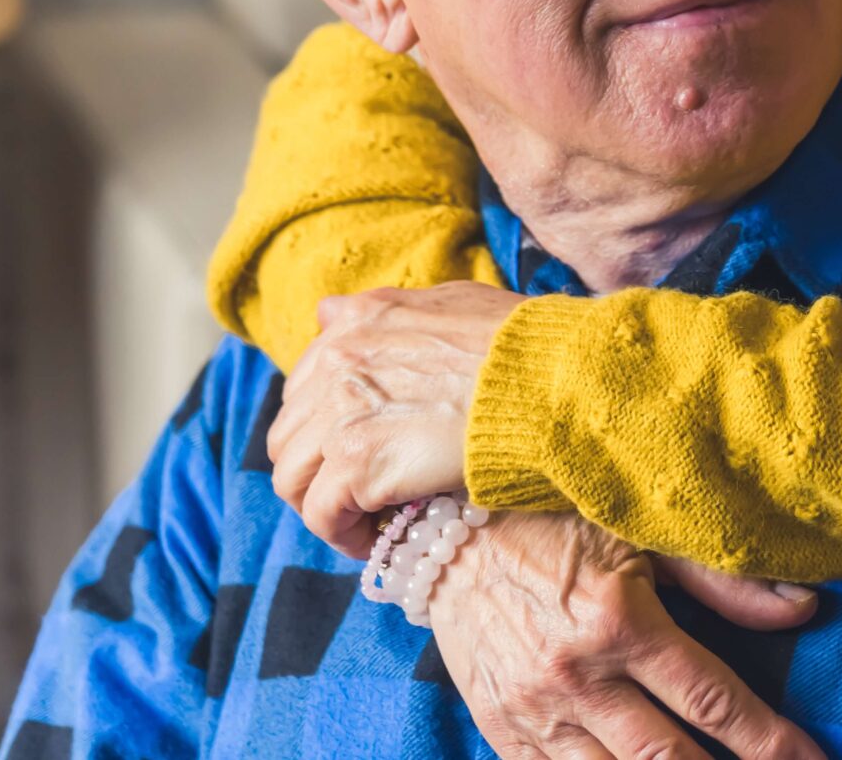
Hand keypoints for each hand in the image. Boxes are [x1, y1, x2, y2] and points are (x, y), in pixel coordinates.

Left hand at [269, 282, 521, 554]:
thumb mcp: (450, 302)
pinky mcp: (358, 464)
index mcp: (356, 322)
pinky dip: (340, 534)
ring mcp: (341, 415)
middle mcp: (336, 363)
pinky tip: (372, 541)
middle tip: (357, 492)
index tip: (358, 448)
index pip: (304, 384)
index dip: (325, 425)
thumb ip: (386, 310)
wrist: (553, 379)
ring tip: (362, 520)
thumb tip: (328, 315)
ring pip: (291, 478)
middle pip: (288, 434)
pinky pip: (321, 514)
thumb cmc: (520, 344)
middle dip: (315, 468)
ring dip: (321, 503)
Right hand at [428, 508, 824, 759]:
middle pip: (668, 759)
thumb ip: (724, 580)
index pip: (713, 699)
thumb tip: (803, 609)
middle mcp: (578, 677)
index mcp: (621, 623)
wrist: (445, 537)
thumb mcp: (642, 534)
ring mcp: (534, 714)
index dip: (769, 741)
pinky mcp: (502, 733)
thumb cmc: (555, 522)